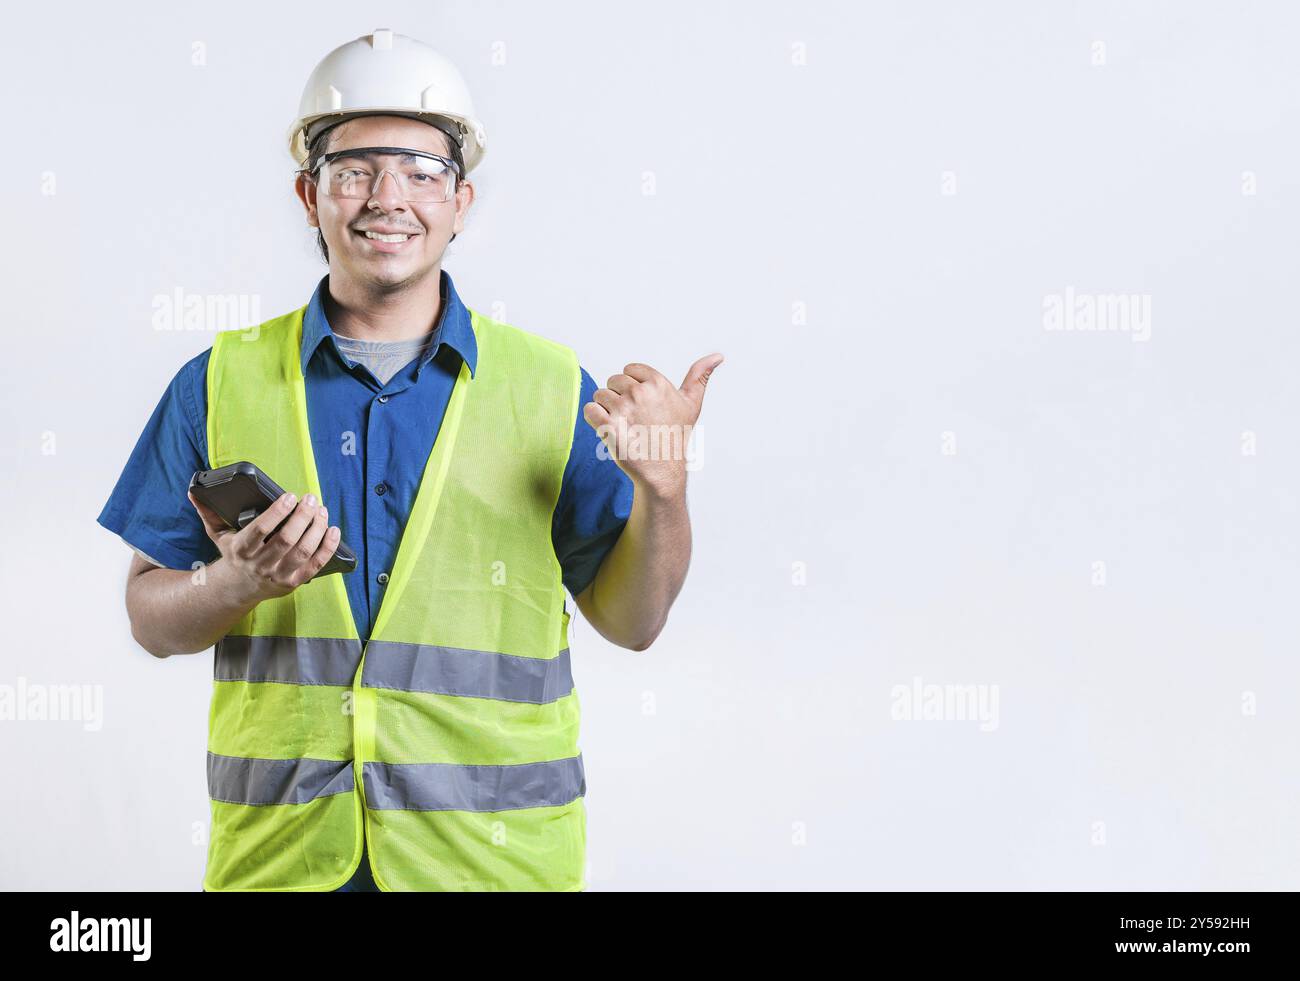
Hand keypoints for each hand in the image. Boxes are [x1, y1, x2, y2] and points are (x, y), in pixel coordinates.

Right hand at [188, 489, 340, 602]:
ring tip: (321, 510)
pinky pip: (316, 565)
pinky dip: (328, 547)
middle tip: (311, 499)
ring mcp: (279, 576)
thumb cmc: (233, 555)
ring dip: (316, 529)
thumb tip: (194, 491)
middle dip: (302, 517)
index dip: (277, 513)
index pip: (261, 530)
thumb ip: (209, 513)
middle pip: (286, 540)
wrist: (238, 589)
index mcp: (241, 550)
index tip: (290, 496)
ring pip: (303, 551)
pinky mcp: (294, 583)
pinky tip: (333, 530)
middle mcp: (260, 564)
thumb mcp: (218, 535)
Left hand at [583, 352, 722, 494]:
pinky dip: (594, 418)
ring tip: (623, 424)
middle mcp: (640, 393)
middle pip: (613, 381)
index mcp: (658, 383)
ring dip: (606, 409)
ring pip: (600, 395)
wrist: (662, 470)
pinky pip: (590, 409)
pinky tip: (608, 428)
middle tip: (633, 418)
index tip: (642, 404)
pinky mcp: (608, 427)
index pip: (629, 370)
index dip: (632, 386)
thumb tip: (718, 356)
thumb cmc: (675, 436)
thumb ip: (699, 376)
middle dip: (619, 397)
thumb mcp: (691, 404)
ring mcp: (623, 410)